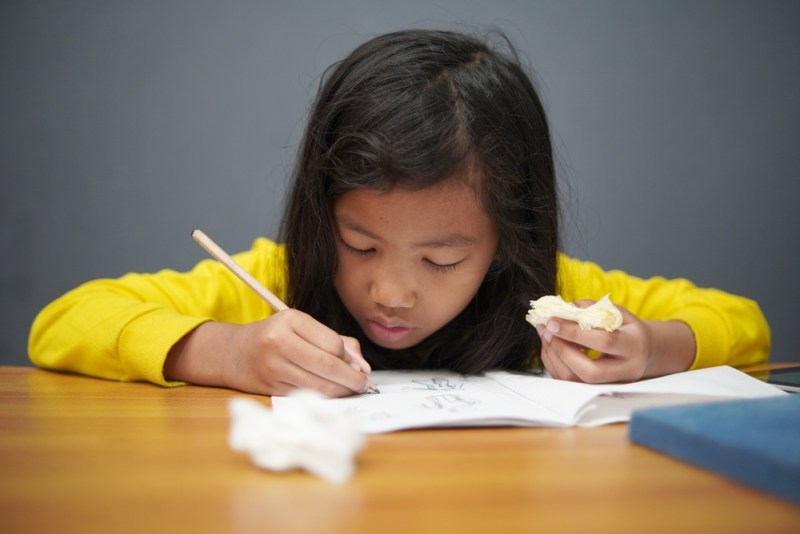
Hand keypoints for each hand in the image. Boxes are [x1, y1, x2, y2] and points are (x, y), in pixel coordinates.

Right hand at [165, 309, 370, 396]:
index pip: (333, 343)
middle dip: (352, 380)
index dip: (350, 358)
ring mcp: (273, 367)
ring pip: (319, 385)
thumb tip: (362, 367)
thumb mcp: (304, 328)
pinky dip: (324, 398)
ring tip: (351, 390)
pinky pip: (307, 396)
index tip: (358, 366)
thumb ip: (338, 341)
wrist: (235, 354)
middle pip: (328, 366)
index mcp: (290, 320)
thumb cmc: (277, 338)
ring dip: (341, 392)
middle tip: (363, 385)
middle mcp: (279, 342)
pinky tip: (331, 394)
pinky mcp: (271, 388)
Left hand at [535, 300, 694, 382]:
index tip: (553, 321)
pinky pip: (567, 380)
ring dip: (553, 355)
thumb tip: (566, 308)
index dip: (575, 332)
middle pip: (588, 371)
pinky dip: (553, 361)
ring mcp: (610, 384)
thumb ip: (594, 308)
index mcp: (634, 347)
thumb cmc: (628, 330)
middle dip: (562, 350)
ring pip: (574, 380)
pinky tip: (550, 343)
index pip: (603, 342)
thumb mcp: (619, 313)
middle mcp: (624, 371)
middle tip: (547, 329)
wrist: (645, 353)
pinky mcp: (594, 389)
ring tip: (545, 333)